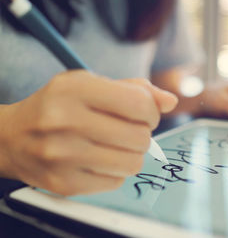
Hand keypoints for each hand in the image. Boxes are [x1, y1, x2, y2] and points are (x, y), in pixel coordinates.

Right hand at [0, 71, 176, 194]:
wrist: (12, 138)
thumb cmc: (59, 106)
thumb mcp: (90, 84)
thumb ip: (135, 89)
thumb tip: (171, 101)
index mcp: (75, 89)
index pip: (139, 104)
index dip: (151, 111)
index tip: (144, 114)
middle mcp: (65, 121)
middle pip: (141, 137)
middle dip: (143, 134)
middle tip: (128, 130)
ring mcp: (62, 156)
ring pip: (133, 163)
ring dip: (132, 154)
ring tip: (115, 145)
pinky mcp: (64, 184)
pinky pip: (116, 182)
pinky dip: (115, 171)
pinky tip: (99, 160)